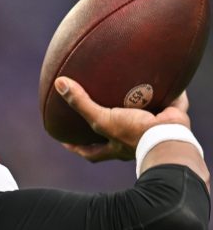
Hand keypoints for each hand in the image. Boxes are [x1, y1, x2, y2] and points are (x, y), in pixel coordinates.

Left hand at [55, 76, 190, 161]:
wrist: (169, 134)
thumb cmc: (133, 133)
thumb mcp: (102, 119)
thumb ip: (81, 103)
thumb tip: (60, 83)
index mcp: (115, 147)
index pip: (91, 152)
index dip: (78, 147)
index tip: (66, 141)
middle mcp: (132, 142)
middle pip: (115, 137)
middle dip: (108, 127)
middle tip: (97, 114)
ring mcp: (152, 131)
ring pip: (143, 120)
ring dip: (139, 108)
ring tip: (130, 91)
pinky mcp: (170, 119)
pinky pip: (168, 104)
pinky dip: (166, 93)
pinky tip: (163, 77)